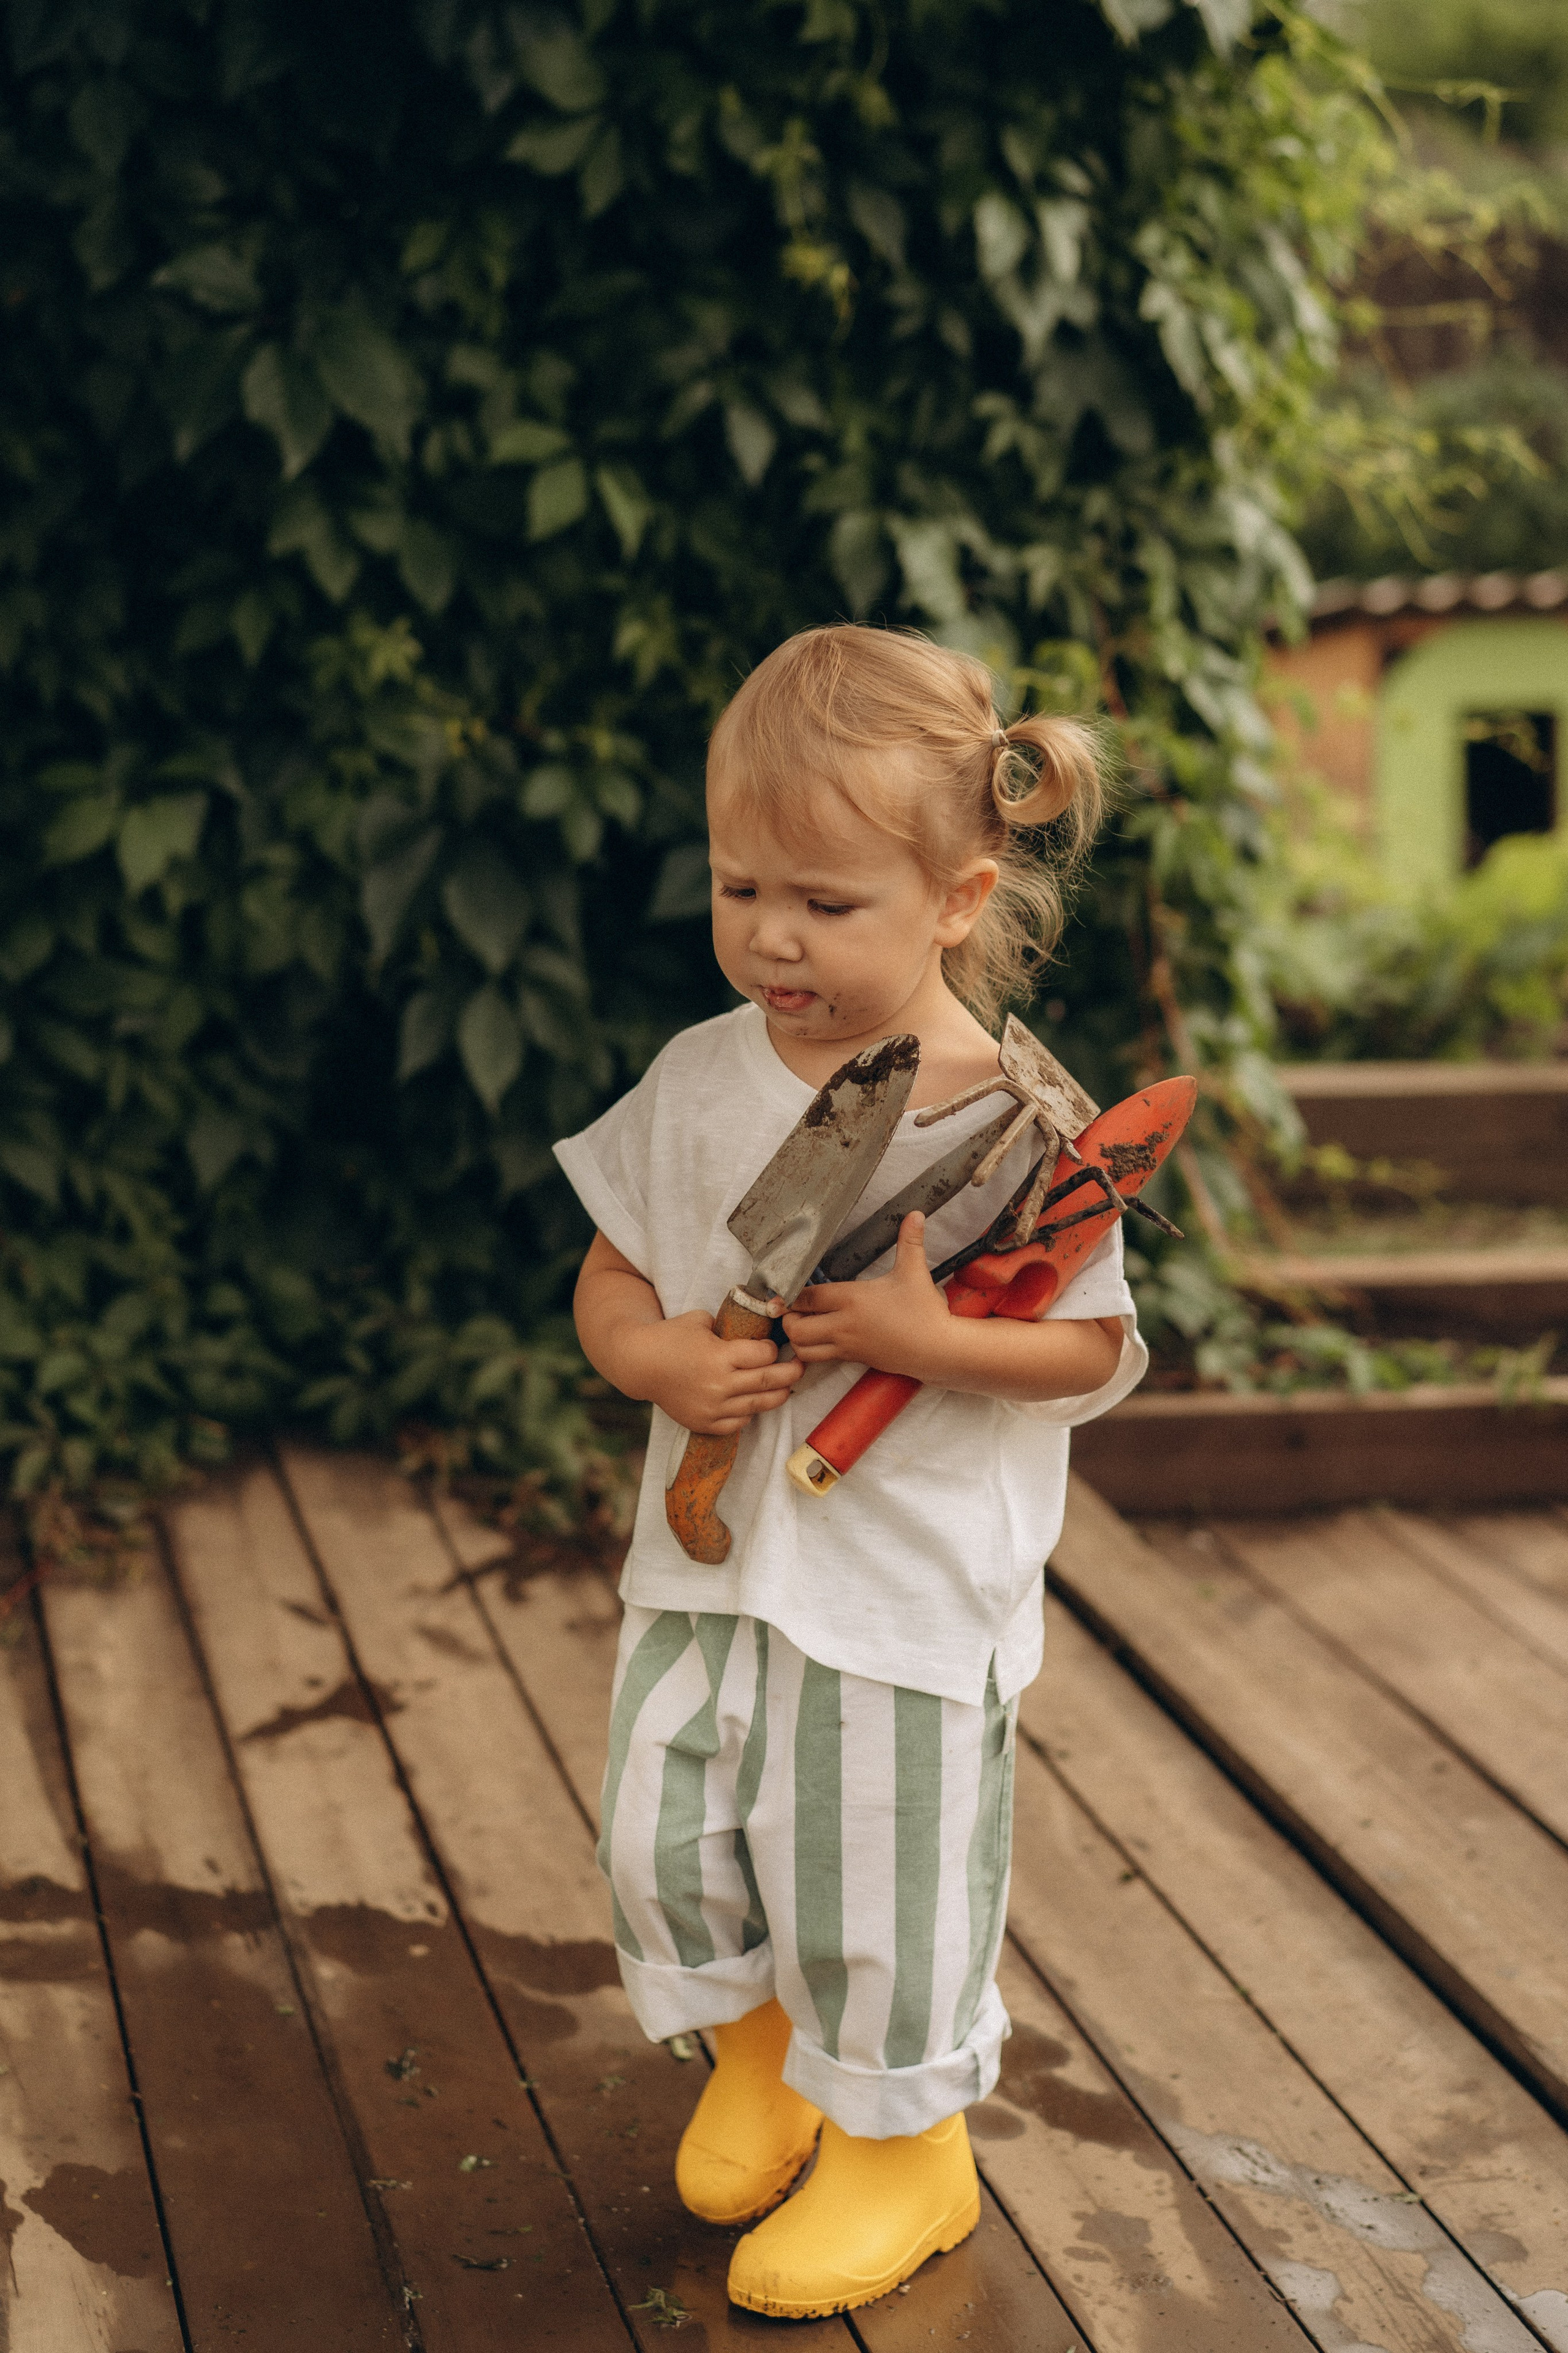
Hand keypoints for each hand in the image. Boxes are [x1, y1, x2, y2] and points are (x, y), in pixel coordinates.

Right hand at [612, 1307, 802, 1436]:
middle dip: (791, 1372)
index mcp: (719, 1356)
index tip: (773, 1346)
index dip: (773, 1348)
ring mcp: (713, 1407)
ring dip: (778, 1395)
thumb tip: (756, 1326)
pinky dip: (750, 1412)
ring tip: (786, 1387)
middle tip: (801, 1365)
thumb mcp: (701, 1320)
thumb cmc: (670, 1337)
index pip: (764, 1355)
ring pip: (759, 1404)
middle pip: (769, 1380)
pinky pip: (739, 1422)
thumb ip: (729, 1326)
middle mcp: (719, 1384)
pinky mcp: (705, 1423)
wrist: (640, 1364)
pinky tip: (753, 1402)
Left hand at [784, 1213, 952, 1381]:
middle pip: (796, 1328)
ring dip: (797, 1338)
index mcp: (853, 1299)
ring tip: (803, 1324)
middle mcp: (844, 1325)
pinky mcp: (853, 1359)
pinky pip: (820, 1360)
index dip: (791, 1294)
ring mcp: (847, 1345)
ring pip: (803, 1349)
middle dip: (788, 1319)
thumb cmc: (924, 1312)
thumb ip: (910, 1241)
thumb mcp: (914, 1272)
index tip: (786, 1290)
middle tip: (794, 1308)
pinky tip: (819, 1339)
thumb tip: (916, 1214)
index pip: (808, 1297)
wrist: (938, 1349)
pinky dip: (811, 1352)